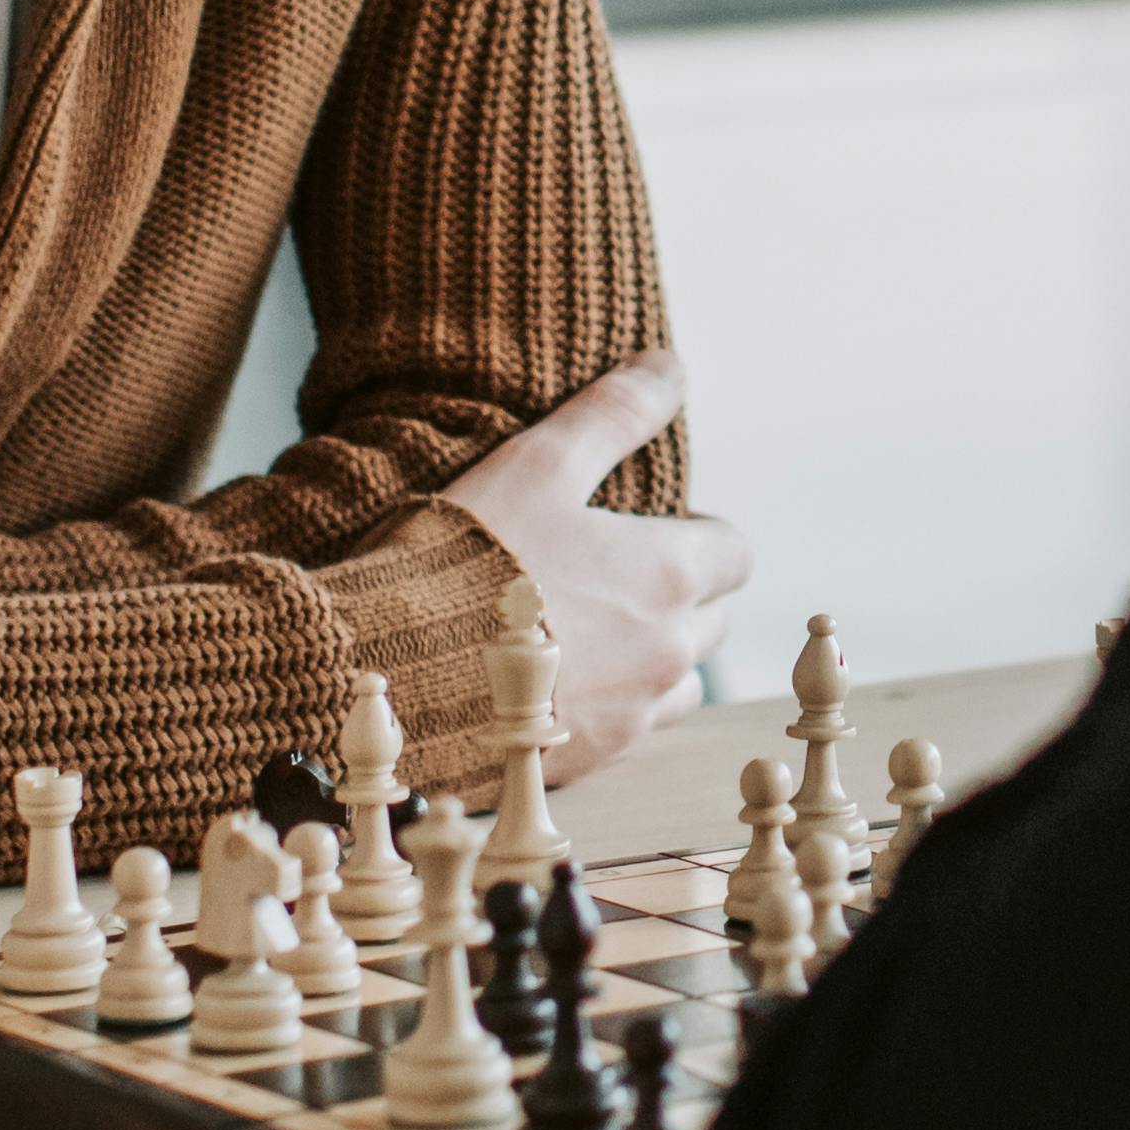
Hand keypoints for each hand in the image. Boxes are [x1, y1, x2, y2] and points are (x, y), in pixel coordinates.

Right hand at [440, 349, 751, 769]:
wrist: (394, 671)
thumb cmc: (467, 558)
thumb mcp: (539, 463)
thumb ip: (613, 413)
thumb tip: (671, 366)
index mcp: (668, 575)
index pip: (736, 553)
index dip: (702, 534)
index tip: (656, 526)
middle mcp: (666, 653)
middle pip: (711, 620)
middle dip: (679, 595)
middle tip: (609, 574)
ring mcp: (629, 717)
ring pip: (671, 683)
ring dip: (646, 657)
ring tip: (579, 632)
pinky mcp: (584, 763)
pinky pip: (620, 730)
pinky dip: (600, 704)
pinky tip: (544, 681)